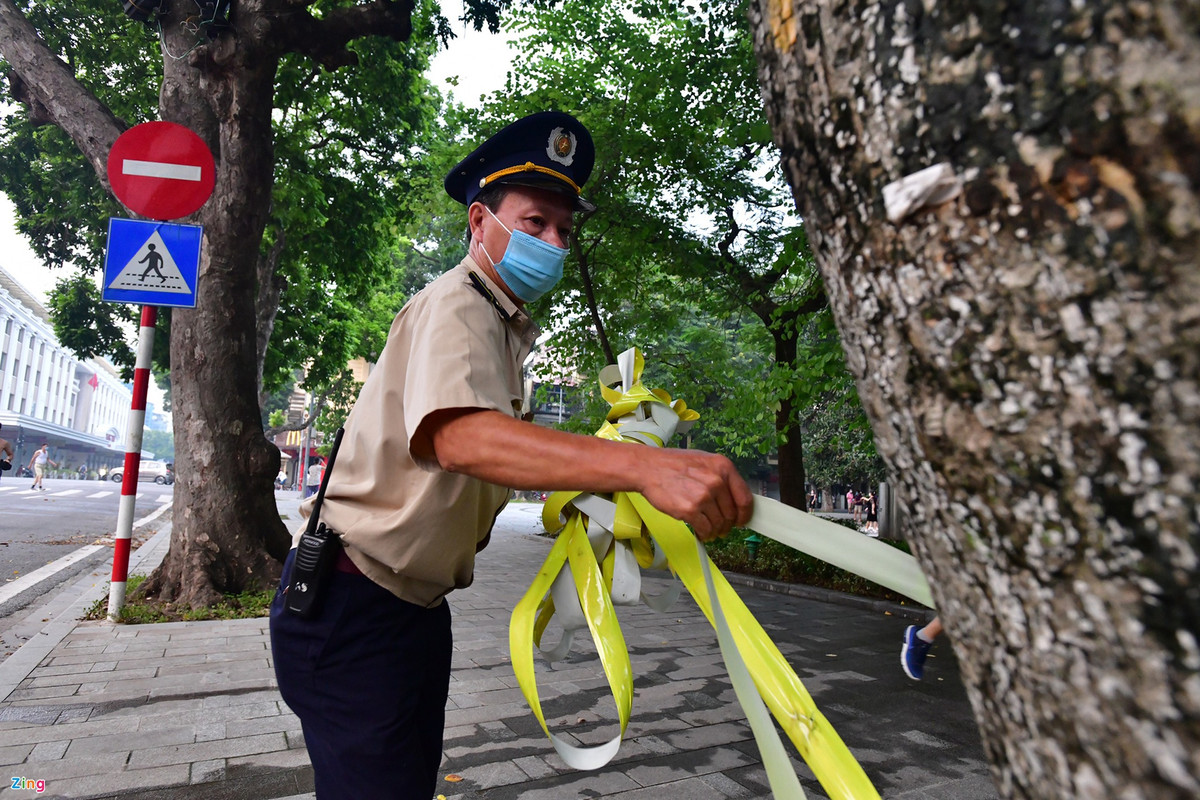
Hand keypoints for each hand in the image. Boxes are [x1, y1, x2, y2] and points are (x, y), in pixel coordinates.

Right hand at [638, 449, 753, 540]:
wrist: (648, 468)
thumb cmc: (673, 464)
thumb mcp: (703, 462)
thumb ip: (721, 477)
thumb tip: (734, 498)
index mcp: (723, 467)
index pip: (745, 498)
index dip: (745, 514)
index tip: (741, 521)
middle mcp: (716, 481)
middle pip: (731, 514)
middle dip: (727, 525)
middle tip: (721, 528)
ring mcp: (703, 496)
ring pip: (719, 524)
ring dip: (715, 531)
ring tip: (709, 531)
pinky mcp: (689, 510)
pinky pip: (705, 529)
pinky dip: (705, 534)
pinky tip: (701, 532)